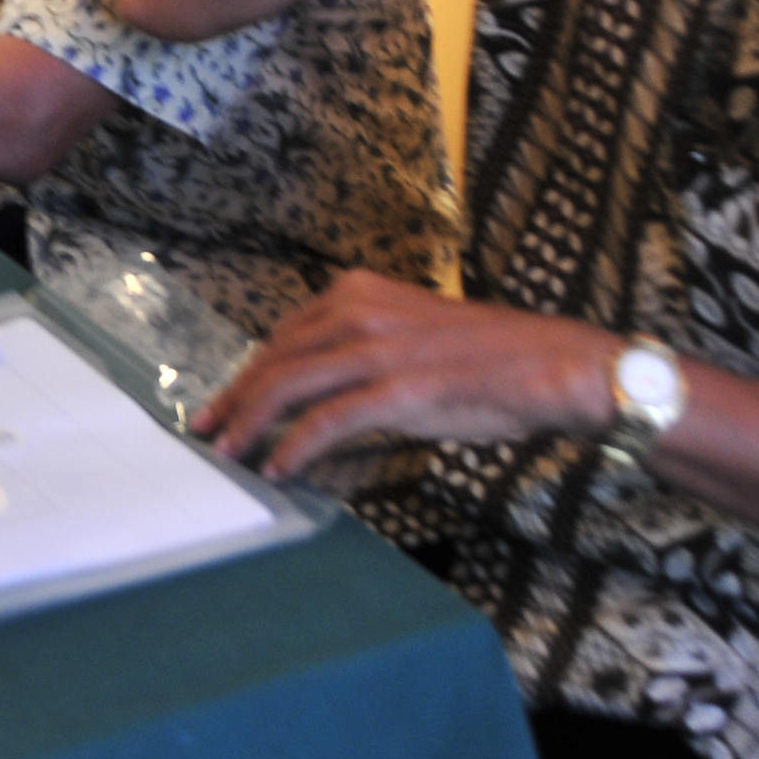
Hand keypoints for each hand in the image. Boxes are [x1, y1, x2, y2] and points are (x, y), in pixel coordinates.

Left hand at [195, 268, 612, 478]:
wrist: (552, 364)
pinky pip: (328, 421)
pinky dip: (295, 446)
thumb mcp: (409, 333)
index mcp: (357, 292)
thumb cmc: (487, 356)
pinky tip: (280, 467)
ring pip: (288, 386)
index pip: (283, 337)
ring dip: (250, 423)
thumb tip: (317, 391)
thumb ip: (360, 350)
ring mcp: (376, 349)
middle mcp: (358, 311)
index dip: (248, 373)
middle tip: (206, 431)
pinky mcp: (397, 390)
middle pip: (274, 359)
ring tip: (229, 453)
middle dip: (234, 399)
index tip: (224, 401)